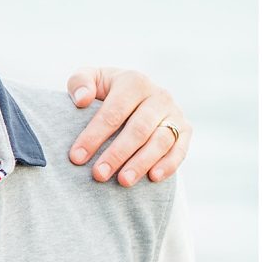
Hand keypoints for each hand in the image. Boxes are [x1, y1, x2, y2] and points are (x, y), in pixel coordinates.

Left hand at [65, 70, 191, 185]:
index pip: (113, 112)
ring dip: (141, 163)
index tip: (76, 157)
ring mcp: (174, 113)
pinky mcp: (185, 130)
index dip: (94, 135)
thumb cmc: (105, 92)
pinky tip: (152, 178)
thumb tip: (83, 99)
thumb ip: (80, 83)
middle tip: (98, 174)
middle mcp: (158, 95)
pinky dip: (168, 164)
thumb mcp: (90, 80)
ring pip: (161, 140)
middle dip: (117, 154)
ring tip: (123, 181)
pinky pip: (180, 149)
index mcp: (133, 82)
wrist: (134, 97)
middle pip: (138, 129)